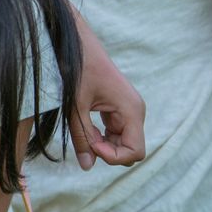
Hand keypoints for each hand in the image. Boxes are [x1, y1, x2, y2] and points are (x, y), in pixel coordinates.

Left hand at [68, 19, 145, 168]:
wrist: (78, 45)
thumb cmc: (77, 70)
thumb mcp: (76, 106)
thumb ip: (82, 136)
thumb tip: (87, 166)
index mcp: (132, 110)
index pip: (135, 152)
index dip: (112, 156)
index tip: (91, 144)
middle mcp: (135, 112)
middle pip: (130, 150)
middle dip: (108, 152)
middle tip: (85, 138)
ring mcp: (129, 111)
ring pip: (122, 143)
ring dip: (103, 144)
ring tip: (82, 129)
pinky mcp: (119, 109)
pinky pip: (115, 133)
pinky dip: (101, 136)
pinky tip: (85, 127)